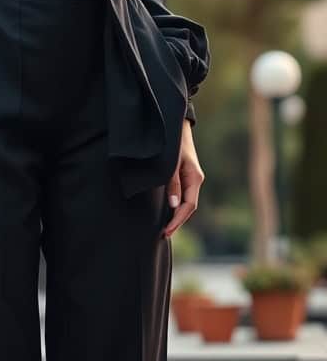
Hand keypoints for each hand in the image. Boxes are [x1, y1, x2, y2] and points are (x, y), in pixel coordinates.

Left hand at [162, 120, 204, 237]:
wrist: (177, 125)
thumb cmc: (174, 142)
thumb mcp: (172, 163)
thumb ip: (173, 183)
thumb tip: (175, 206)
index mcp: (195, 178)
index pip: (189, 206)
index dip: (178, 220)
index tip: (167, 231)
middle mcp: (195, 180)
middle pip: (189, 207)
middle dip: (178, 221)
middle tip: (164, 234)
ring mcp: (191, 178)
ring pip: (186, 202)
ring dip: (177, 215)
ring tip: (165, 228)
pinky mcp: (185, 176)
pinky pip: (183, 195)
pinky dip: (176, 206)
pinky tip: (169, 211)